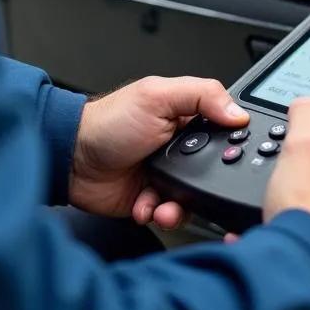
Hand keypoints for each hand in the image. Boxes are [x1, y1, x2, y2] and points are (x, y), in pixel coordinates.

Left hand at [69, 76, 248, 228]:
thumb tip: (238, 112)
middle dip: (206, 184)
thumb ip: (201, 95)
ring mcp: (167, 174)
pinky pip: (169, 214)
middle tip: (194, 184)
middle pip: (213, 170)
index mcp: (186, 117)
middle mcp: (180, 146)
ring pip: (193, 198)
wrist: (71, 160)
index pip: (224, 130)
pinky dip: (158, 214)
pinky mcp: (152, 198)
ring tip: (164, 204)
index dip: (231, 144)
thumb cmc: (108, 122)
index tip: (230, 156)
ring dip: (179, 206)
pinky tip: (145, 206)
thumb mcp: (157, 96)